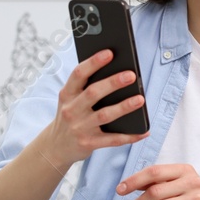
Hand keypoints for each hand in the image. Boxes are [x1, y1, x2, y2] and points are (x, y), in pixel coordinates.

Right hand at [44, 49, 148, 164]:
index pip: (79, 74)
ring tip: (140, 99)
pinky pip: (112, 140)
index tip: (109, 53)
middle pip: (93, 93)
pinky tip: (144, 131)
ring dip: (124, 107)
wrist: (55, 147)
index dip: (93, 62)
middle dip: (112, 83)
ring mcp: (80, 128)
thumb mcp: (70, 100)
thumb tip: (117, 71)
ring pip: (104, 115)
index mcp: (67, 94)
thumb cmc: (70, 116)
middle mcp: (71, 110)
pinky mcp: (89, 143)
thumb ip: (86, 87)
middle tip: (131, 75)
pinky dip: (130, 136)